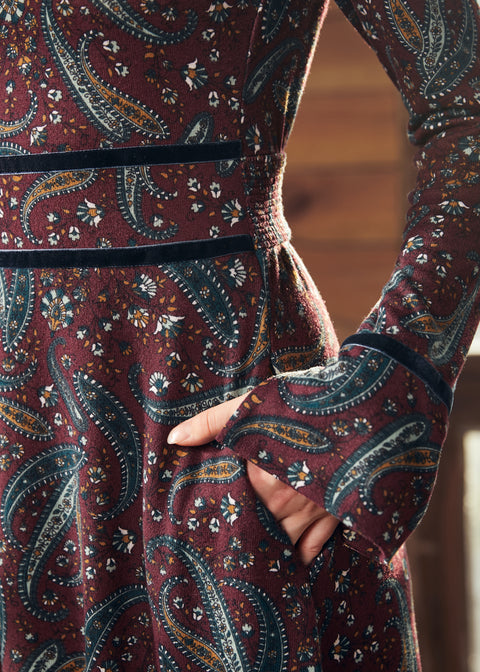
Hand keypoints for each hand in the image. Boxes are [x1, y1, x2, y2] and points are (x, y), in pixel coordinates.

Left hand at [167, 395, 338, 563]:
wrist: (366, 403)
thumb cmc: (304, 401)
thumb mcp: (254, 405)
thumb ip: (211, 423)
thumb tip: (173, 440)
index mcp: (264, 481)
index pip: (234, 511)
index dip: (221, 513)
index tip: (208, 517)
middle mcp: (290, 504)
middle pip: (259, 531)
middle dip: (245, 533)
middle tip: (227, 539)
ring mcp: (317, 512)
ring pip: (286, 543)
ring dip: (272, 546)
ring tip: (254, 551)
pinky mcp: (340, 512)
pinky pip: (316, 546)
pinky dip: (302, 552)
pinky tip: (290, 556)